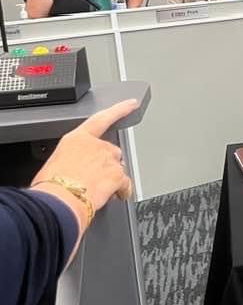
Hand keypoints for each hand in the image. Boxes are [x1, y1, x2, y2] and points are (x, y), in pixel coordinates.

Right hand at [31, 99, 137, 233]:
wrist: (58, 201)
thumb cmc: (50, 186)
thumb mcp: (55, 163)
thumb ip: (72, 159)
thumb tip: (73, 169)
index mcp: (77, 139)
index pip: (101, 119)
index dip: (119, 110)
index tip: (131, 104)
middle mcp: (96, 146)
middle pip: (111, 152)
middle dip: (106, 164)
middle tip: (92, 179)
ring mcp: (109, 160)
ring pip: (118, 168)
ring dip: (111, 179)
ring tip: (94, 191)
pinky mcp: (118, 175)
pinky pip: (125, 184)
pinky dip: (121, 191)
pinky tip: (112, 196)